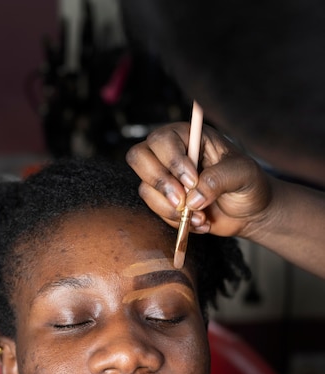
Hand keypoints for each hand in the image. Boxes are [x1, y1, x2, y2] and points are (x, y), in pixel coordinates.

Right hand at [126, 122, 272, 238]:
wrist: (250, 212)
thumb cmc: (249, 184)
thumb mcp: (243, 174)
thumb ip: (218, 179)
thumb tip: (192, 198)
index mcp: (190, 136)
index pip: (162, 140)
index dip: (172, 161)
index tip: (193, 181)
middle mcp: (172, 154)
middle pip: (139, 158)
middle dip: (160, 183)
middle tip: (182, 201)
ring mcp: (166, 178)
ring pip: (146, 189)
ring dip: (171, 208)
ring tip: (200, 216)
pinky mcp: (166, 201)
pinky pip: (156, 210)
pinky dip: (176, 221)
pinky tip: (200, 222)